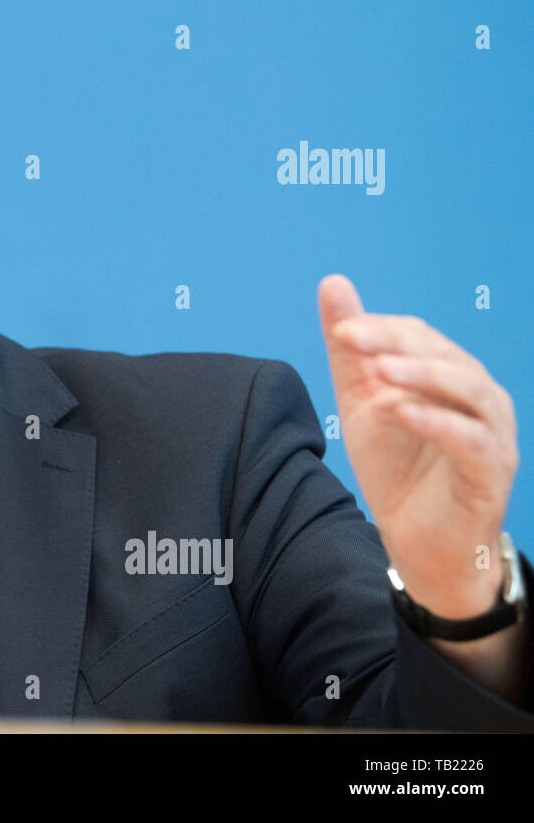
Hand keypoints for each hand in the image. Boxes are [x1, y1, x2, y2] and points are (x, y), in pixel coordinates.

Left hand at [318, 274, 518, 618]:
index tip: (340, 329)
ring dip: (422, 374)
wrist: (416, 540)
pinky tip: (403, 412)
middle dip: (395, 343)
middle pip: (444, 355)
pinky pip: (471, 440)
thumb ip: (351, 349)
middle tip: (352, 337)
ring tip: (381, 370)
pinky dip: (438, 422)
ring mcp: (490, 434)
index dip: (380, 328)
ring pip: (468, 389)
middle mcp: (478, 398)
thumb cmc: (397, 467)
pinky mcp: (490, 471)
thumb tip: (333, 283)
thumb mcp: (362, 401)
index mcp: (449, 375)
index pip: (418, 336)